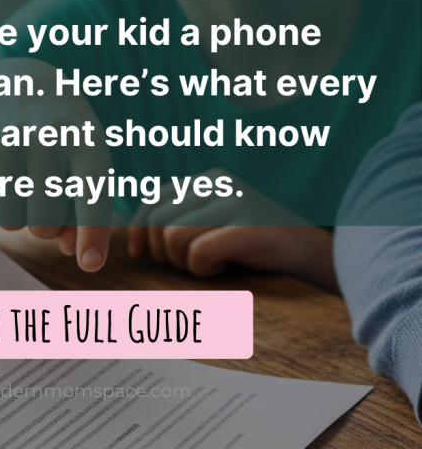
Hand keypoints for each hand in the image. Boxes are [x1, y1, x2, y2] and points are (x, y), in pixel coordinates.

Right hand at [0, 58, 112, 271]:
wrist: (22, 82)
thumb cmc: (63, 136)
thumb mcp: (84, 161)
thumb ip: (86, 212)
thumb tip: (71, 251)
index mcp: (87, 141)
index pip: (92, 196)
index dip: (92, 234)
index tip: (90, 264)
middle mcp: (49, 135)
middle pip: (43, 224)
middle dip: (42, 226)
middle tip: (42, 200)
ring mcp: (9, 135)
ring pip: (9, 220)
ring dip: (14, 216)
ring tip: (21, 185)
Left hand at [127, 169, 337, 291]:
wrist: (314, 260)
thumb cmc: (256, 250)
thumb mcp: (216, 225)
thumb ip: (182, 220)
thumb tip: (135, 239)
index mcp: (208, 179)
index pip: (154, 199)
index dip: (139, 230)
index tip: (140, 255)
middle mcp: (219, 183)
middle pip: (160, 222)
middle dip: (165, 253)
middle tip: (192, 266)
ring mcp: (236, 202)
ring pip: (174, 238)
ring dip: (186, 263)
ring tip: (213, 265)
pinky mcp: (249, 227)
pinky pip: (199, 253)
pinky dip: (205, 270)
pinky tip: (226, 268)